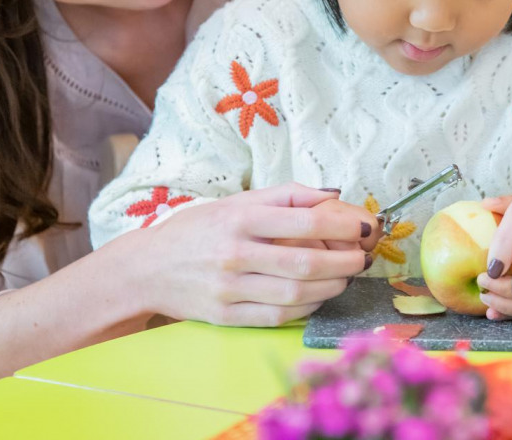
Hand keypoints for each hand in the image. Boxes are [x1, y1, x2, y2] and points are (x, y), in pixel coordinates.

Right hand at [138, 183, 378, 326]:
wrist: (146, 268)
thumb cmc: (197, 230)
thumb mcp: (236, 202)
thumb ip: (285, 195)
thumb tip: (332, 194)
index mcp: (240, 218)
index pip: (307, 221)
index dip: (345, 225)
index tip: (365, 227)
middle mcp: (235, 253)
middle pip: (306, 262)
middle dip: (345, 261)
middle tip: (361, 258)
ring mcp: (230, 289)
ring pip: (297, 292)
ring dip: (332, 286)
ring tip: (344, 276)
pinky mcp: (226, 316)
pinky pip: (279, 315)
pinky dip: (307, 306)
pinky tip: (317, 295)